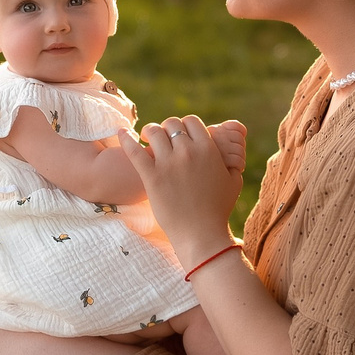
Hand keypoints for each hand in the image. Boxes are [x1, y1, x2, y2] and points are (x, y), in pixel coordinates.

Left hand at [121, 114, 243, 266]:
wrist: (201, 233)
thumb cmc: (218, 209)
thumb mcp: (233, 180)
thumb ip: (231, 160)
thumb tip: (226, 148)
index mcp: (208, 149)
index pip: (192, 121)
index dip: (185, 125)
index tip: (180, 134)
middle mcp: (188, 152)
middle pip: (171, 123)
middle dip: (167, 128)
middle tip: (162, 137)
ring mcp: (168, 163)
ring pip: (154, 132)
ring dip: (149, 132)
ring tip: (146, 138)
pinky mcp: (151, 176)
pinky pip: (134, 151)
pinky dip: (126, 139)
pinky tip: (121, 133)